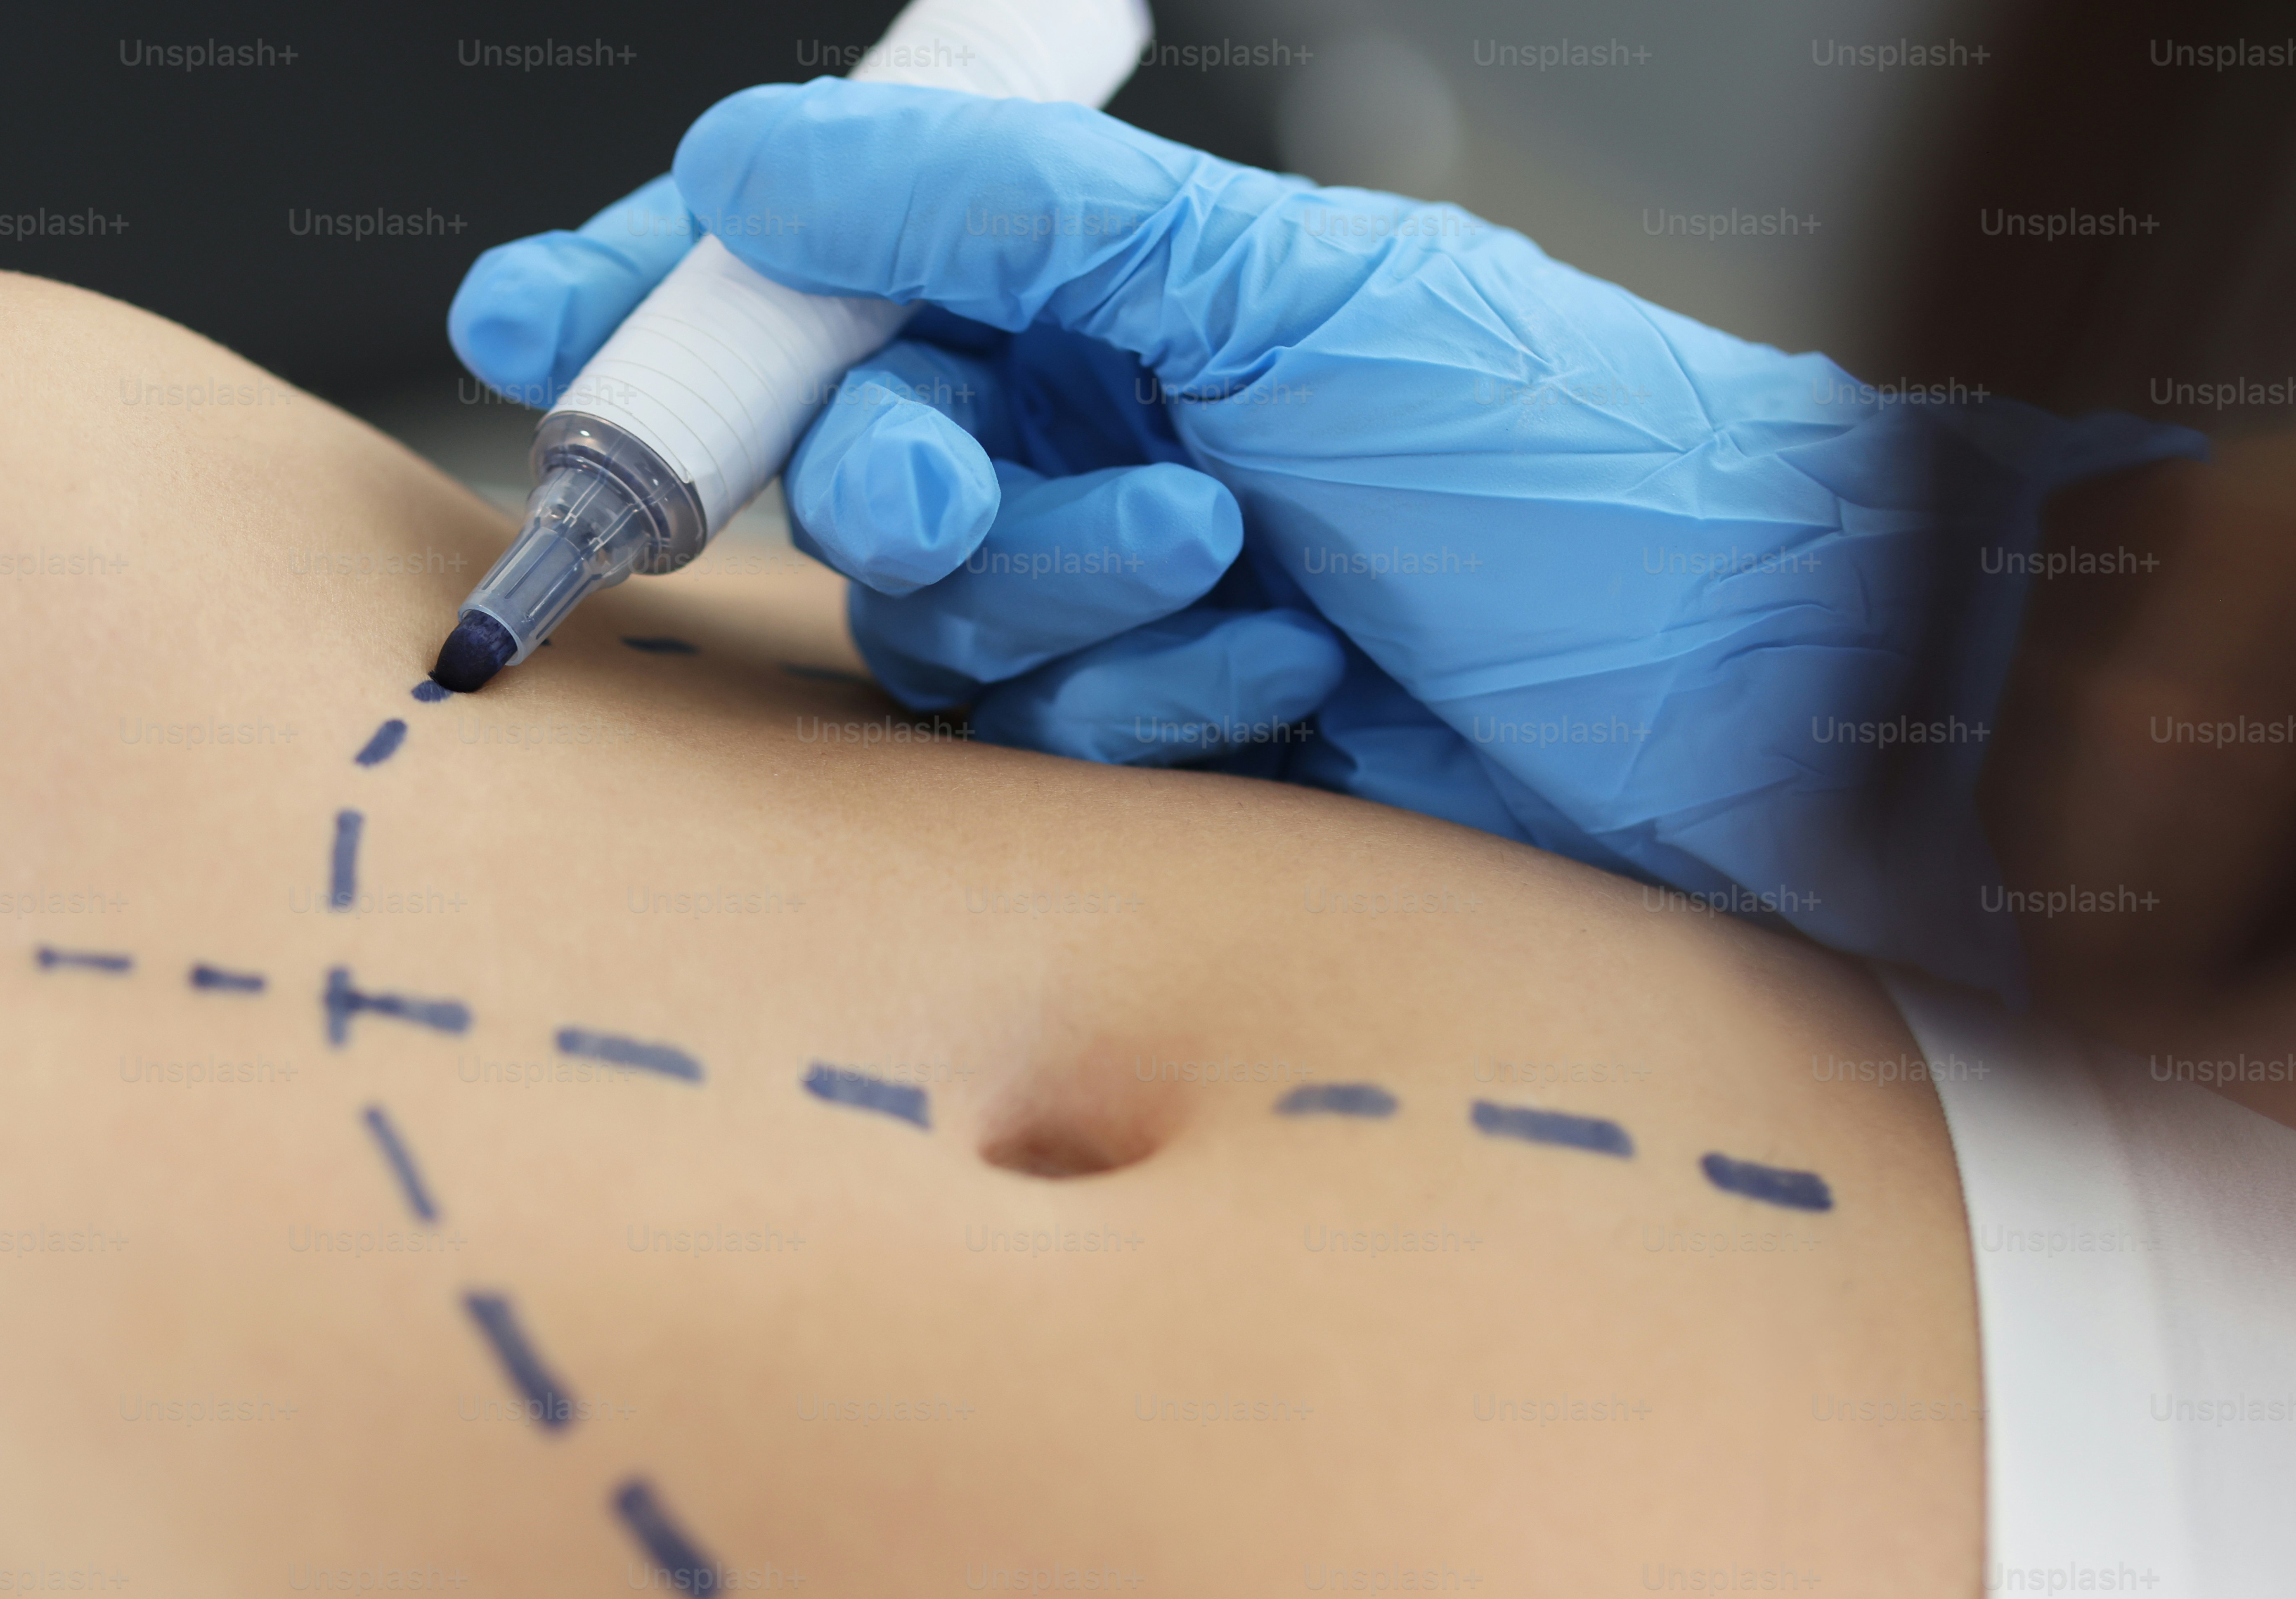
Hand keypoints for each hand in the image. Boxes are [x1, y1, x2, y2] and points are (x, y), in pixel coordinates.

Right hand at [448, 81, 2205, 991]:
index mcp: (1112, 288)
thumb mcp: (1286, 280)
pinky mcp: (1161, 750)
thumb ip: (1008, 208)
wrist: (1755, 694)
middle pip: (840, 459)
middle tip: (952, 489)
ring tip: (1232, 563)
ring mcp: (1121, 596)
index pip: (832, 269)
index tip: (540, 324)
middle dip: (879, 474)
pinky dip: (1148, 706)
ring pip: (932, 620)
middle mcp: (1093, 427)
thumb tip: (758, 151)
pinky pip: (1035, 746)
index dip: (671, 293)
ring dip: (1062, 593)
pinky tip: (1287, 675)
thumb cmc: (1570, 458)